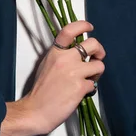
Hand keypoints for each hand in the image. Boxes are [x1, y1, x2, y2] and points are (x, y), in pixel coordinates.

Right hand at [0, 20, 105, 135]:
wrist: (35, 111)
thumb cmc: (40, 90)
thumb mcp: (47, 65)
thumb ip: (61, 56)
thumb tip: (77, 52)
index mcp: (55, 52)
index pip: (69, 30)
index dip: (83, 25)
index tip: (90, 27)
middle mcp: (65, 59)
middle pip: (93, 44)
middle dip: (99, 50)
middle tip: (97, 57)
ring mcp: (74, 73)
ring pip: (99, 65)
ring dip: (96, 73)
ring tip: (88, 79)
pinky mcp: (80, 87)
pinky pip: (94, 84)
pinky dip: (90, 89)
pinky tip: (81, 93)